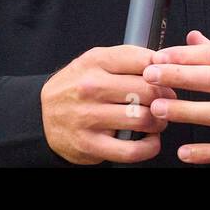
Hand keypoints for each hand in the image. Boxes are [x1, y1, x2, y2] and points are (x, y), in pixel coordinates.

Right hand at [41, 45, 177, 164]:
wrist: (41, 116)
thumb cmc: (75, 88)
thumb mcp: (93, 62)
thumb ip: (125, 59)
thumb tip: (162, 61)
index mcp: (94, 62)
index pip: (141, 61)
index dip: (163, 70)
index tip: (167, 78)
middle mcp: (90, 87)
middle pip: (146, 90)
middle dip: (165, 97)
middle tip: (167, 101)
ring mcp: (89, 117)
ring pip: (142, 119)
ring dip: (159, 122)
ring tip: (158, 121)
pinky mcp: (90, 144)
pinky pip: (131, 150)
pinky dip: (149, 147)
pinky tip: (150, 141)